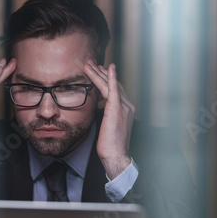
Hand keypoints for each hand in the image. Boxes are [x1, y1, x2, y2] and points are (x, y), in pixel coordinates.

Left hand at [84, 60, 134, 178]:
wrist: (116, 155)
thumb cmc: (111, 146)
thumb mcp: (109, 128)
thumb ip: (108, 117)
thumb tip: (101, 113)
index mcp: (127, 110)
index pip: (116, 90)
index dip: (107, 80)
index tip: (99, 72)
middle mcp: (128, 105)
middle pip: (114, 84)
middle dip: (102, 72)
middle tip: (92, 63)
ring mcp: (124, 106)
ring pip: (110, 84)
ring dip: (98, 72)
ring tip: (89, 64)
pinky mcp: (117, 108)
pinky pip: (112, 88)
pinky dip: (109, 77)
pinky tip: (106, 67)